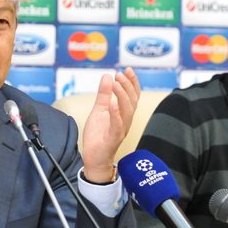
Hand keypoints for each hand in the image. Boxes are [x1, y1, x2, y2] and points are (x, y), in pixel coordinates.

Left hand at [81, 67, 139, 182]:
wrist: (94, 158)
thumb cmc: (98, 136)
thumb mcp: (98, 110)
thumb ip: (103, 94)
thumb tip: (107, 76)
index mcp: (124, 114)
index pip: (133, 96)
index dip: (132, 82)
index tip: (127, 69)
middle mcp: (126, 121)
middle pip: (132, 101)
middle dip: (127, 86)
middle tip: (119, 74)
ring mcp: (121, 130)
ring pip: (127, 111)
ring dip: (122, 96)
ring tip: (116, 83)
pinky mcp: (113, 139)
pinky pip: (117, 125)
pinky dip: (115, 114)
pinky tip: (111, 103)